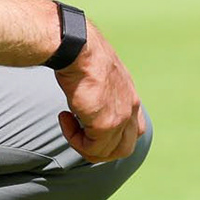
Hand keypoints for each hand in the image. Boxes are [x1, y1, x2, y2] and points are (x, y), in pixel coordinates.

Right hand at [53, 23, 146, 162]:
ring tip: (69, 126)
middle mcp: (131, 108)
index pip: (135, 129)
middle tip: (80, 135)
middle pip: (125, 147)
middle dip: (101, 149)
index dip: (113, 135)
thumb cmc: (81, 54)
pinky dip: (75, 140)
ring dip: (86, 147)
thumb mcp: (98, 75)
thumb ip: (101, 92)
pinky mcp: (106, 124)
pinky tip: (65, 118)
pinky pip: (92, 148)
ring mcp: (121, 118)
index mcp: (130, 96)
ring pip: (108, 153)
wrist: (78, 47)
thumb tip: (87, 97)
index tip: (89, 122)